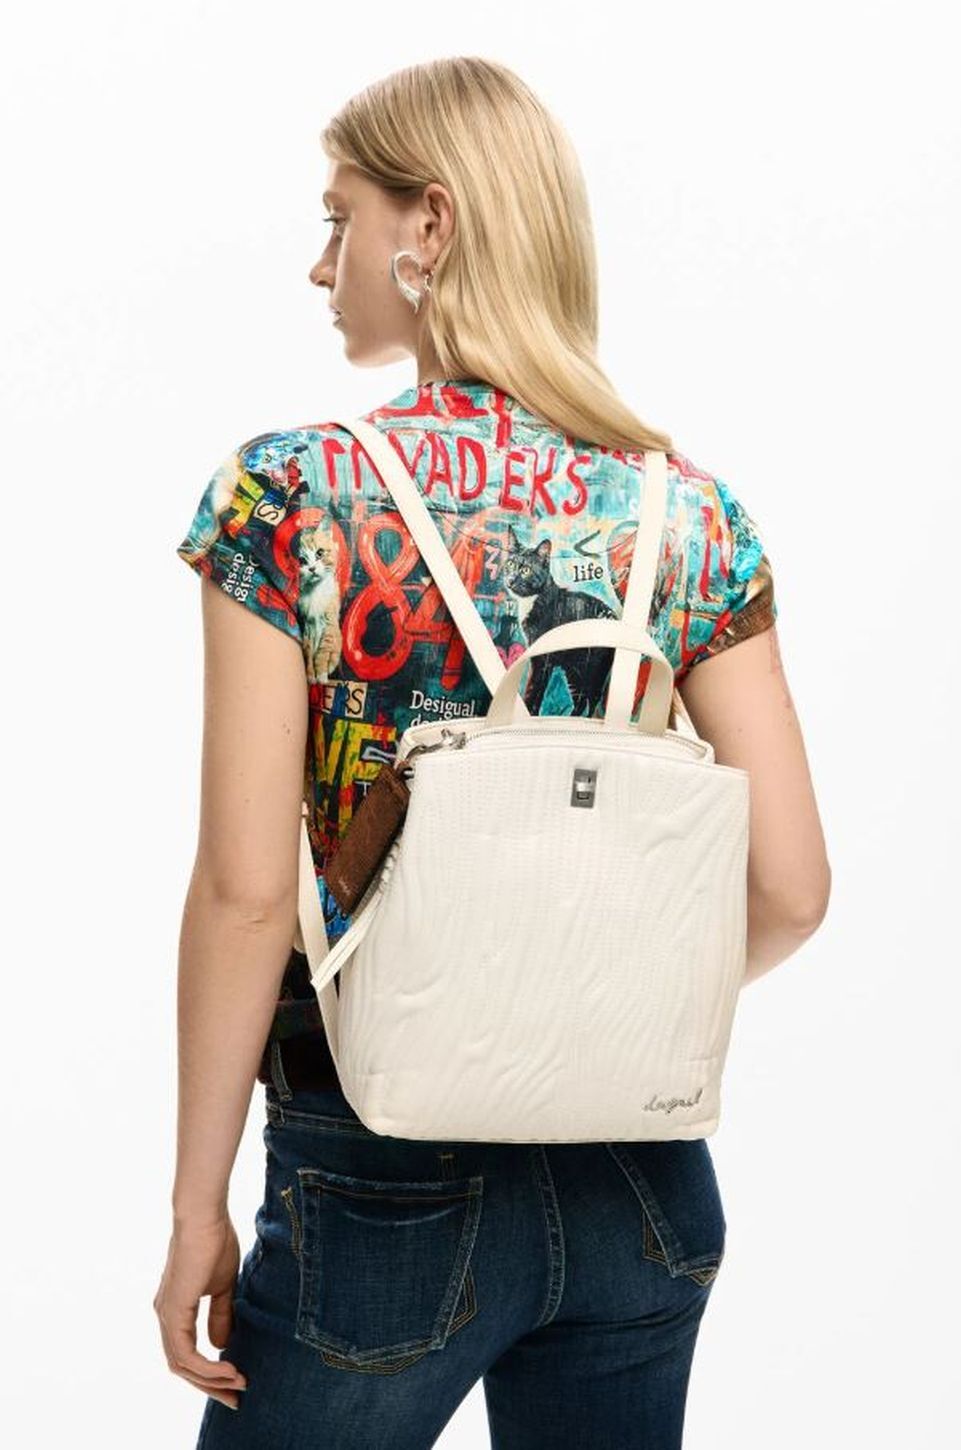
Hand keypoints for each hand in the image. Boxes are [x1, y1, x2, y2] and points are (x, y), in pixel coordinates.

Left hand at [154, 1214, 248, 1410]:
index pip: (187, 1353)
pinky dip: (208, 1366)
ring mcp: (166, 1315)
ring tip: (239, 1384)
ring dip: (211, 1380)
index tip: (236, 1382)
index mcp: (175, 1308)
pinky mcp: (173, 1312)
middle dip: (210, 1386)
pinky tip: (229, 1368)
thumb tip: (220, 1346)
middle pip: (182, 1366)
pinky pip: (187, 1354)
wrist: (204, 1216)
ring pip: (182, 1365)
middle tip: (236, 1398)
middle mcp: (165, 1316)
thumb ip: (220, 1315)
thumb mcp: (223, 1285)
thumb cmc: (215, 1241)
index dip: (210, 1372)